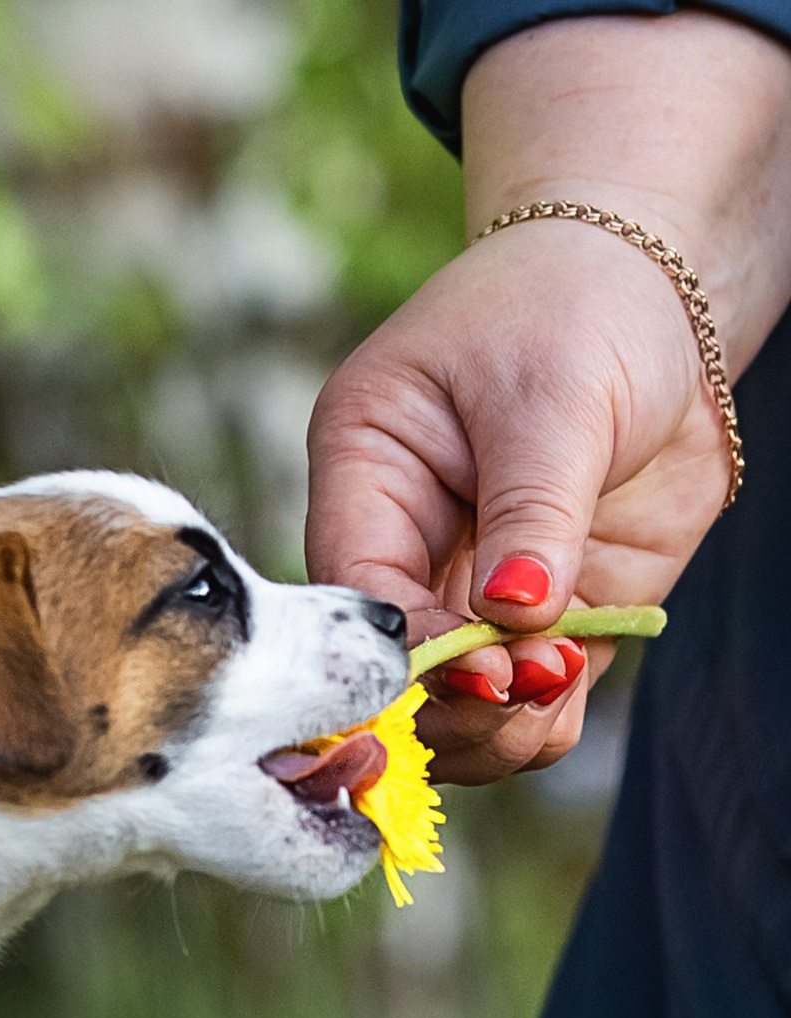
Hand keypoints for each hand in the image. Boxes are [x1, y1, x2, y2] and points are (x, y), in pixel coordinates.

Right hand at [304, 14, 790, 784]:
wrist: (668, 286)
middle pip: (390, 658)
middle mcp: (405, 538)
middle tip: (518, 699)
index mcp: (365, 469)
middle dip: (444, 699)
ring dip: (492, 727)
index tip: (475, 671)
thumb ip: (533, 513)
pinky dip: (542, 722)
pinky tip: (560, 711)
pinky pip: (528, 694)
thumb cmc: (580, 305)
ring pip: (452, 696)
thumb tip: (512, 619)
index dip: (402, 641)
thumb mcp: (553, 398)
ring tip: (547, 706)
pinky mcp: (550, 608)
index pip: (354, 581)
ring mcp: (474, 580)